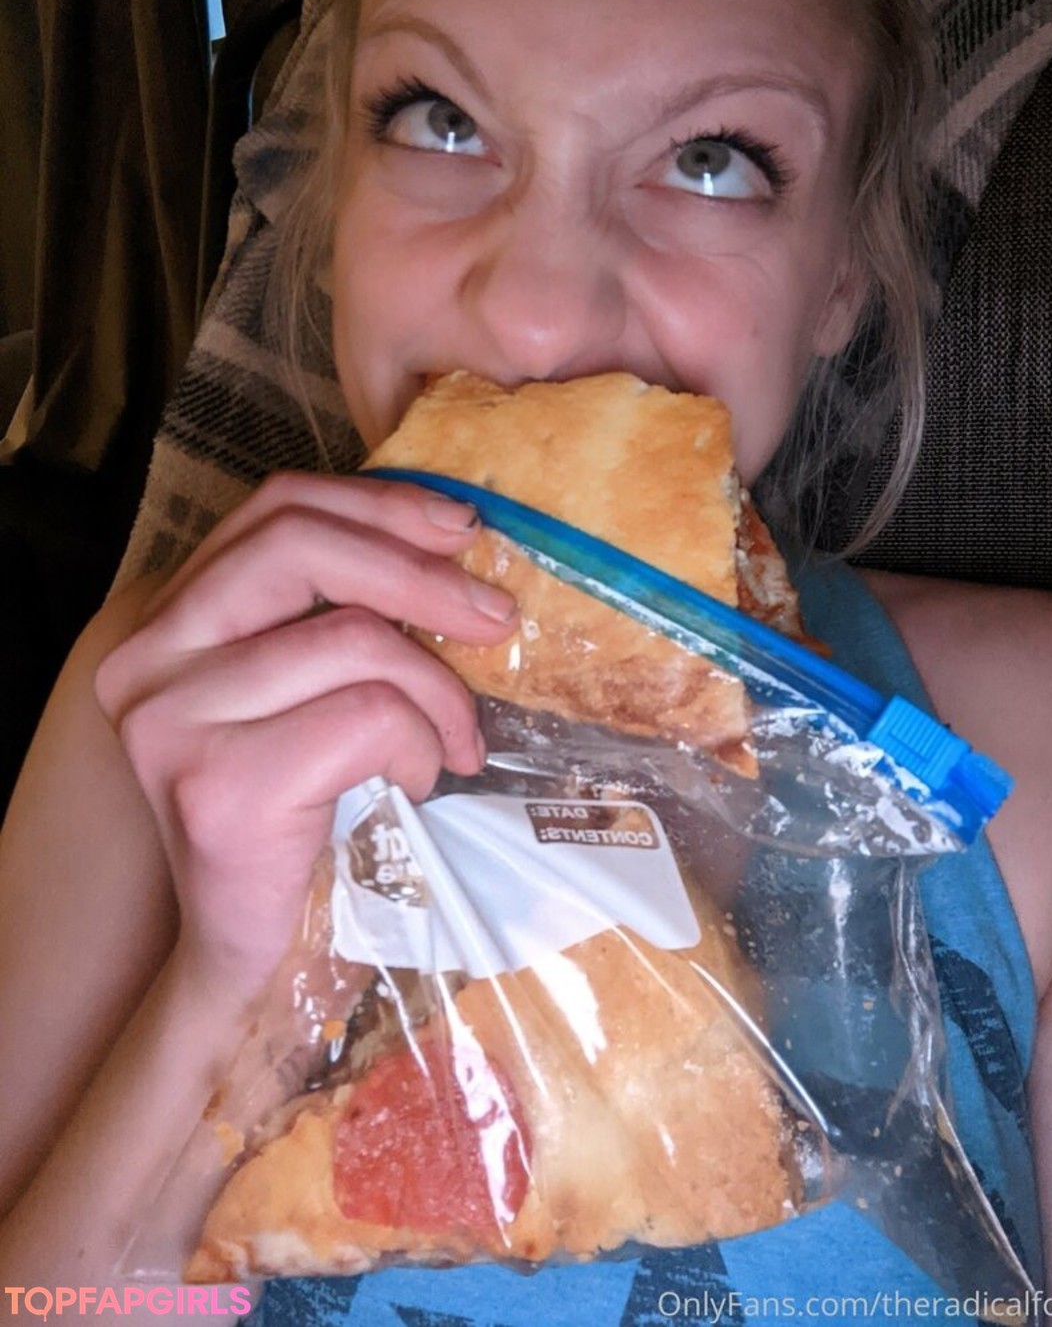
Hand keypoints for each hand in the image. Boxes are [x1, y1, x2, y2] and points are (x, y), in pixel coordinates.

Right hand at [95, 473, 517, 1001]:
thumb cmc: (301, 812)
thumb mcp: (306, 691)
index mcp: (167, 618)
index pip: (275, 508)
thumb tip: (452, 540)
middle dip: (421, 575)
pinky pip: (366, 717)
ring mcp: (170, 720)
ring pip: (353, 640)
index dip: (379, 504)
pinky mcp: (216, 786)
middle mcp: (147, 656)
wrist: (256, 954)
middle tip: (495, 619)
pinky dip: (420, 744)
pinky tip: (419, 781)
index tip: (460, 528)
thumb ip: (336, 612)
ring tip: (454, 742)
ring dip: (437, 692)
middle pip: (301, 546)